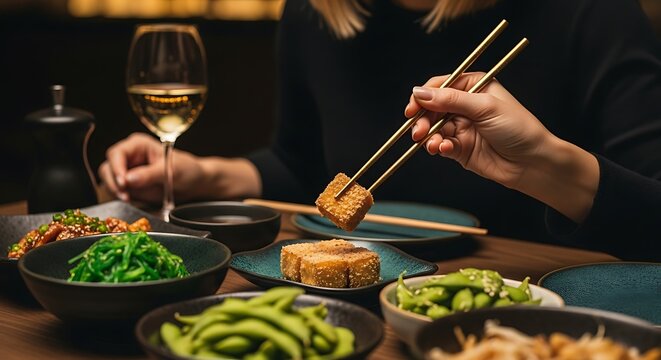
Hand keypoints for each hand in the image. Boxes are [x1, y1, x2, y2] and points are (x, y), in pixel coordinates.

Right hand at [99, 133, 261, 203]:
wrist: (196, 183)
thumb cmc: (187, 170)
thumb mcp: (171, 170)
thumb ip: (149, 174)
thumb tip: (129, 179)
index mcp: (138, 145)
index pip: (117, 154)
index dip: (117, 168)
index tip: (124, 182)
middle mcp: (130, 156)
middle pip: (108, 167)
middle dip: (114, 182)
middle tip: (125, 195)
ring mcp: (128, 171)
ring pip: (109, 180)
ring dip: (116, 191)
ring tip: (129, 199)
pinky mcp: (130, 185)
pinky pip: (117, 191)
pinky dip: (120, 197)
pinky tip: (131, 201)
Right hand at [406, 73, 598, 222]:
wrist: (532, 163)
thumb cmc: (518, 128)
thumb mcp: (485, 107)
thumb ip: (450, 100)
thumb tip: (420, 93)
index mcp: (473, 86)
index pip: (439, 85)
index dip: (423, 96)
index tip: (413, 107)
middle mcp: (465, 105)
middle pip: (431, 108)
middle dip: (422, 119)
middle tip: (419, 131)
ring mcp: (461, 127)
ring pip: (432, 128)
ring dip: (428, 136)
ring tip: (431, 144)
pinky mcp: (459, 148)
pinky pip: (440, 145)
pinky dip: (438, 147)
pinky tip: (444, 149)